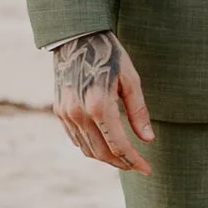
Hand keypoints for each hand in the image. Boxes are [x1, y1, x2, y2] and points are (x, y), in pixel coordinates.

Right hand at [50, 28, 154, 169]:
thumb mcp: (130, 80)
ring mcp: (66, 114)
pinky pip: (76, 139)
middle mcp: (79, 114)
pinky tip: (105, 145)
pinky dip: (91, 148)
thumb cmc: (109, 55)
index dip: (134, 161)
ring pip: (87, 150)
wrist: (76, 37)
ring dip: (106, 158)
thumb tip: (148, 140)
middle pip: (102, 153)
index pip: (119, 145)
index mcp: (99, 105)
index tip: (147, 169)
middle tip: (138, 166)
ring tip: (124, 158)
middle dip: (122, 163)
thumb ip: (139, 112)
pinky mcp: (59, 112)